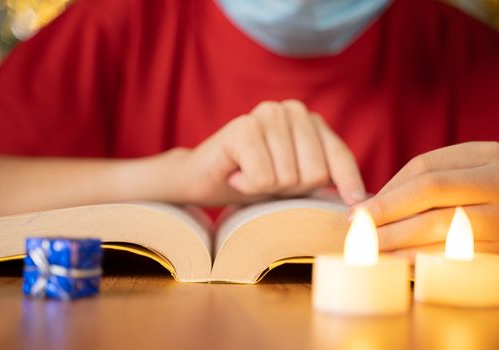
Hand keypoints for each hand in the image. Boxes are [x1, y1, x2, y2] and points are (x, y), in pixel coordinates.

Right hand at [173, 100, 364, 206]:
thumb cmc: (252, 180)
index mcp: (310, 121)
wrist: (203, 179)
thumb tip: (363, 202)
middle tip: (266, 181)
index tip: (356, 205)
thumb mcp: (295, 181)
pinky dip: (247, 186)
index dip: (348, 183)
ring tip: (249, 176)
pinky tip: (236, 175)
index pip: (338, 155)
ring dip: (266, 189)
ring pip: (288, 178)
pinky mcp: (244, 127)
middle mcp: (292, 110)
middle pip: (315, 173)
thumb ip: (322, 179)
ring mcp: (268, 113)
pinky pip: (264, 178)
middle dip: (290, 190)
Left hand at [356, 142, 498, 261]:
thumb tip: (379, 199)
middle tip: (357, 234)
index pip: (426, 175)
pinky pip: (461, 259)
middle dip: (387, 221)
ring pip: (445, 235)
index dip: (388, 196)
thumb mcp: (473, 160)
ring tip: (371, 251)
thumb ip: (431, 172)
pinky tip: (403, 263)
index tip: (358, 212)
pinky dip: (428, 262)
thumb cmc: (498, 176)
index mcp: (490, 161)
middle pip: (432, 204)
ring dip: (402, 246)